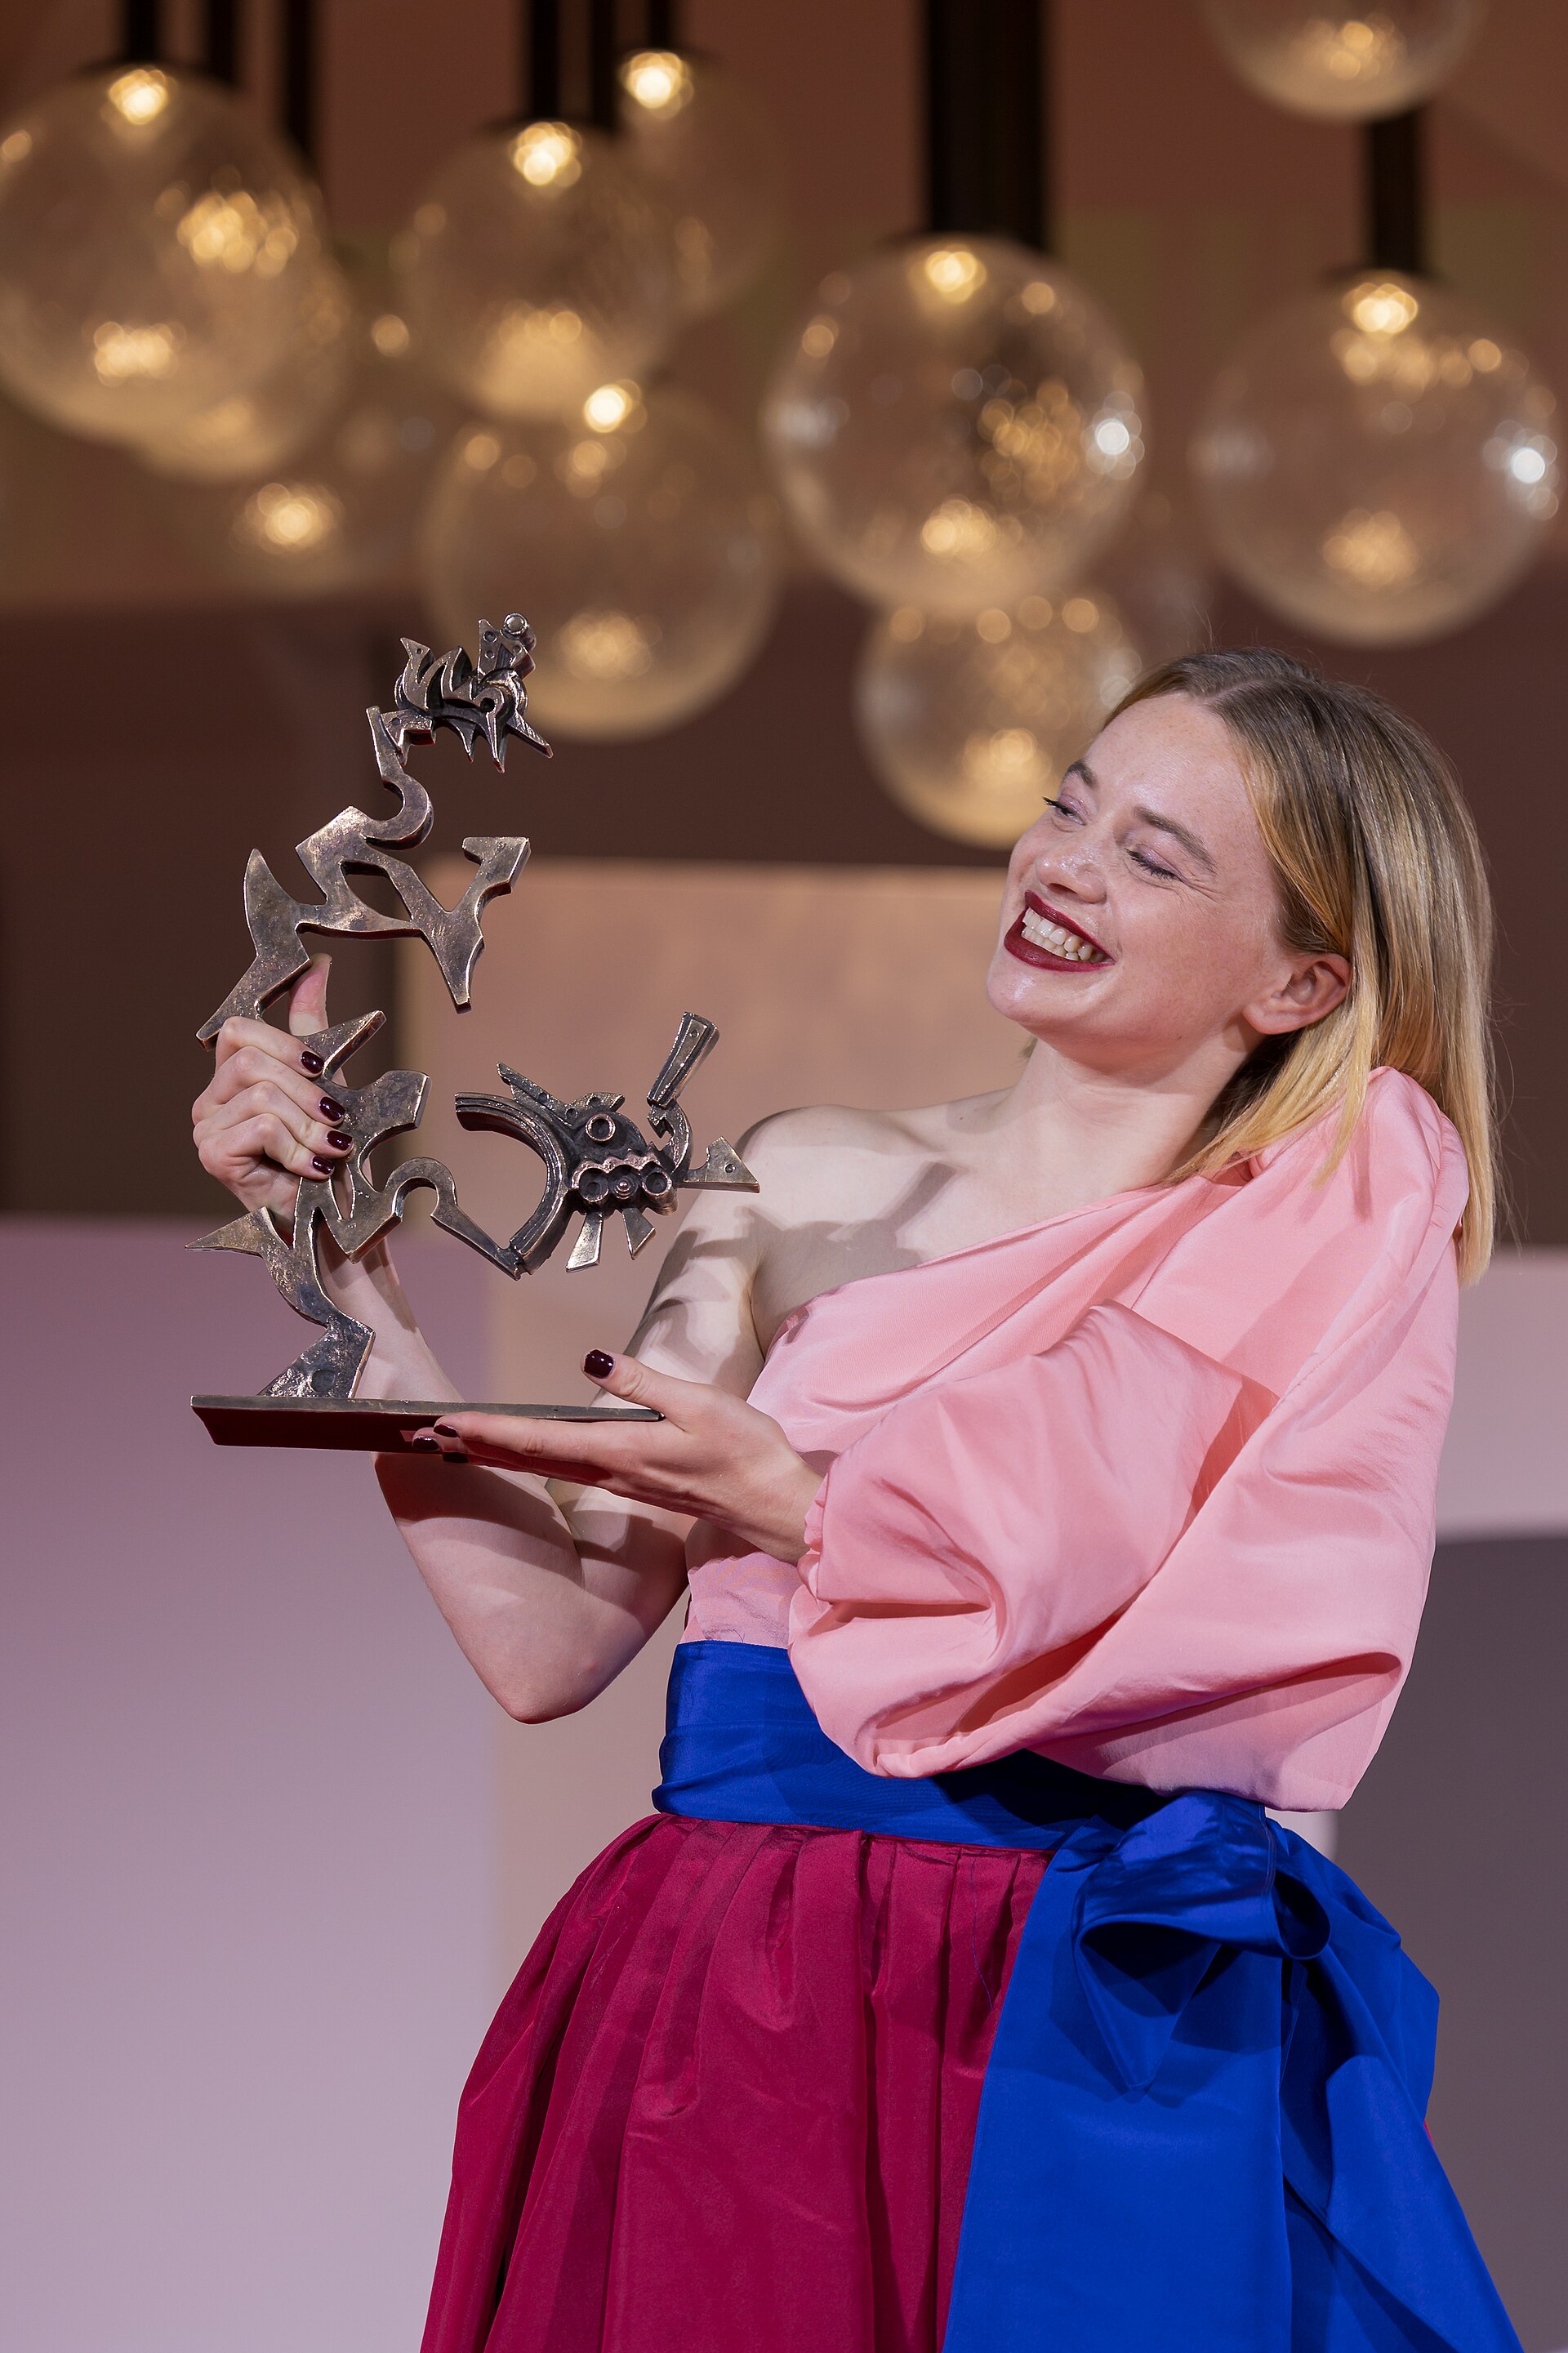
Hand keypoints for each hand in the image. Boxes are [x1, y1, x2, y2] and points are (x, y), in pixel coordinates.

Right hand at [192, 958, 355, 1216]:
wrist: (336, 1225)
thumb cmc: (330, 1161)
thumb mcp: (326, 1085)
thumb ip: (312, 1029)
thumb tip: (317, 965)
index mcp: (230, 1081)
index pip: (238, 1031)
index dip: (284, 1043)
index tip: (322, 1069)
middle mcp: (208, 1103)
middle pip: (251, 1061)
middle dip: (306, 1091)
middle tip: (335, 1122)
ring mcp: (204, 1131)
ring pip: (261, 1094)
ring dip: (308, 1125)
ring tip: (330, 1151)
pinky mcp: (212, 1157)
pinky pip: (260, 1125)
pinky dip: (296, 1146)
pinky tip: (312, 1169)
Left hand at [417, 1351, 824, 1563]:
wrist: (775, 1504)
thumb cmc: (745, 1452)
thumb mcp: (698, 1402)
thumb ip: (641, 1382)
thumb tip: (589, 1359)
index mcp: (621, 1450)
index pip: (540, 1440)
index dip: (490, 1430)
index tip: (448, 1424)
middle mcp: (612, 1471)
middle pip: (531, 1457)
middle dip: (477, 1444)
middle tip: (427, 1434)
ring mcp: (622, 1480)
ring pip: (545, 1464)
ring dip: (499, 1451)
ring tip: (459, 1440)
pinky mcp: (635, 1481)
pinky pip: (569, 1467)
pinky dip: (534, 1457)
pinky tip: (524, 1451)